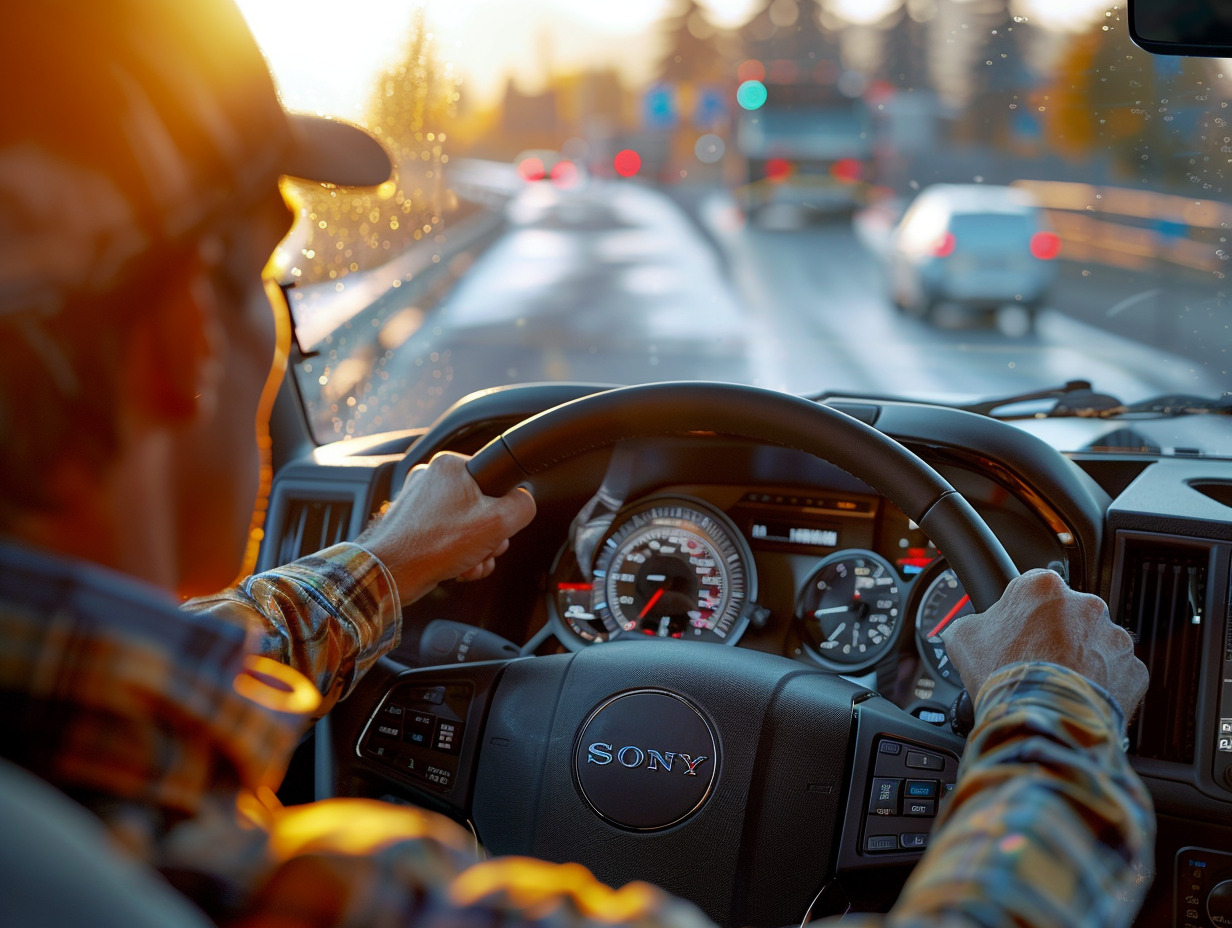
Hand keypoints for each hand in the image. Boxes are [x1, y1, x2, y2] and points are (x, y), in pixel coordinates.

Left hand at [357, 451, 535, 603]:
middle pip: (483, 506)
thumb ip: (523, 506)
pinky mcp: (413, 525)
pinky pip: (448, 537)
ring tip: (468, 561)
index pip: (497, 479)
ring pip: (467, 526)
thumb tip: (524, 503)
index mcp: (450, 466)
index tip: (499, 525)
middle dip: (489, 536)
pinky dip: (457, 555)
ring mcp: (420, 503)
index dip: (504, 507)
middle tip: (484, 547)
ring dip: (476, 549)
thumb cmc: (434, 545)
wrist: (390, 574)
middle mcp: (432, 479)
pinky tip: (457, 568)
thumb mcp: (498, 522)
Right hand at [941, 568, 1147, 717]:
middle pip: (1068, 616)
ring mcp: (1113, 637)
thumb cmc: (1004, 675)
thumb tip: (965, 629)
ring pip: (1095, 643)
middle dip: (1055, 636)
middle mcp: (1085, 604)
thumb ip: (968, 624)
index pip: (1032, 590)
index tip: (1016, 634)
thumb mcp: (963, 640)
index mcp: (1042, 587)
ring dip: (1081, 659)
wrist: (1042, 718)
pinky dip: (1103, 684)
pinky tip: (1079, 696)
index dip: (1021, 615)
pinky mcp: (1133, 669)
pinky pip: (1118, 673)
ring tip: (1058, 684)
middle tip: (1035, 662)